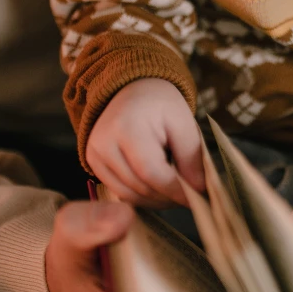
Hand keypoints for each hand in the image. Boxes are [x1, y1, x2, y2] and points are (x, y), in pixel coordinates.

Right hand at [87, 78, 204, 207]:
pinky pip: (119, 191)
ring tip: (176, 195)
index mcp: (127, 127)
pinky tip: (158, 192)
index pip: (152, 172)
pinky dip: (141, 196)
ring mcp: (94, 154)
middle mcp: (103, 143)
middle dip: (167, 198)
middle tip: (191, 199)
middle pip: (139, 186)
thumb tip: (199, 190)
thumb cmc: (161, 105)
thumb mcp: (183, 123)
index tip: (197, 199)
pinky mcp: (93, 163)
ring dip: (155, 201)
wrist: (132, 91)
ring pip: (128, 194)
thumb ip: (191, 157)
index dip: (175, 190)